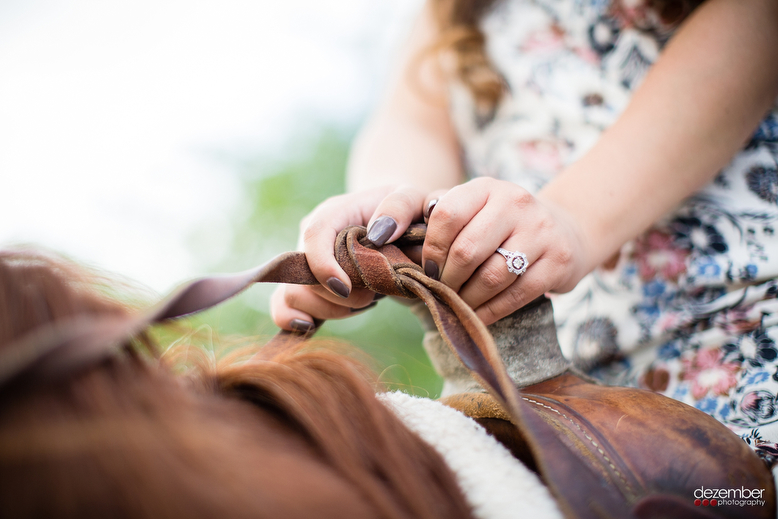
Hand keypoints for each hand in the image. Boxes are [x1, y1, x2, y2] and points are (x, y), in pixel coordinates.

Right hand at [271, 185, 429, 330]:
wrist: (397, 227)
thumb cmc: (405, 214)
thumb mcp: (413, 199)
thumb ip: (400, 206)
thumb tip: (379, 233)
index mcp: (335, 212)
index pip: (314, 234)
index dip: (323, 265)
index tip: (345, 288)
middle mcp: (312, 237)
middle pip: (304, 274)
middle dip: (341, 296)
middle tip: (374, 293)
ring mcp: (305, 262)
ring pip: (294, 295)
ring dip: (331, 309)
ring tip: (364, 300)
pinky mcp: (304, 284)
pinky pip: (282, 307)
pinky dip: (295, 320)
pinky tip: (312, 324)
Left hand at [421, 177, 590, 324]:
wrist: (563, 230)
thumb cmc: (499, 225)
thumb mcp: (470, 209)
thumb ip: (431, 216)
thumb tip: (383, 232)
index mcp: (485, 187)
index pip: (446, 215)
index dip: (430, 248)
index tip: (426, 269)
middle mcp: (515, 202)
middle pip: (467, 250)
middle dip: (447, 280)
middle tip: (441, 292)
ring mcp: (540, 230)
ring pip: (492, 276)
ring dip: (468, 299)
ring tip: (458, 305)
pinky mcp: (558, 260)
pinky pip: (517, 294)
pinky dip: (491, 311)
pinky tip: (479, 314)